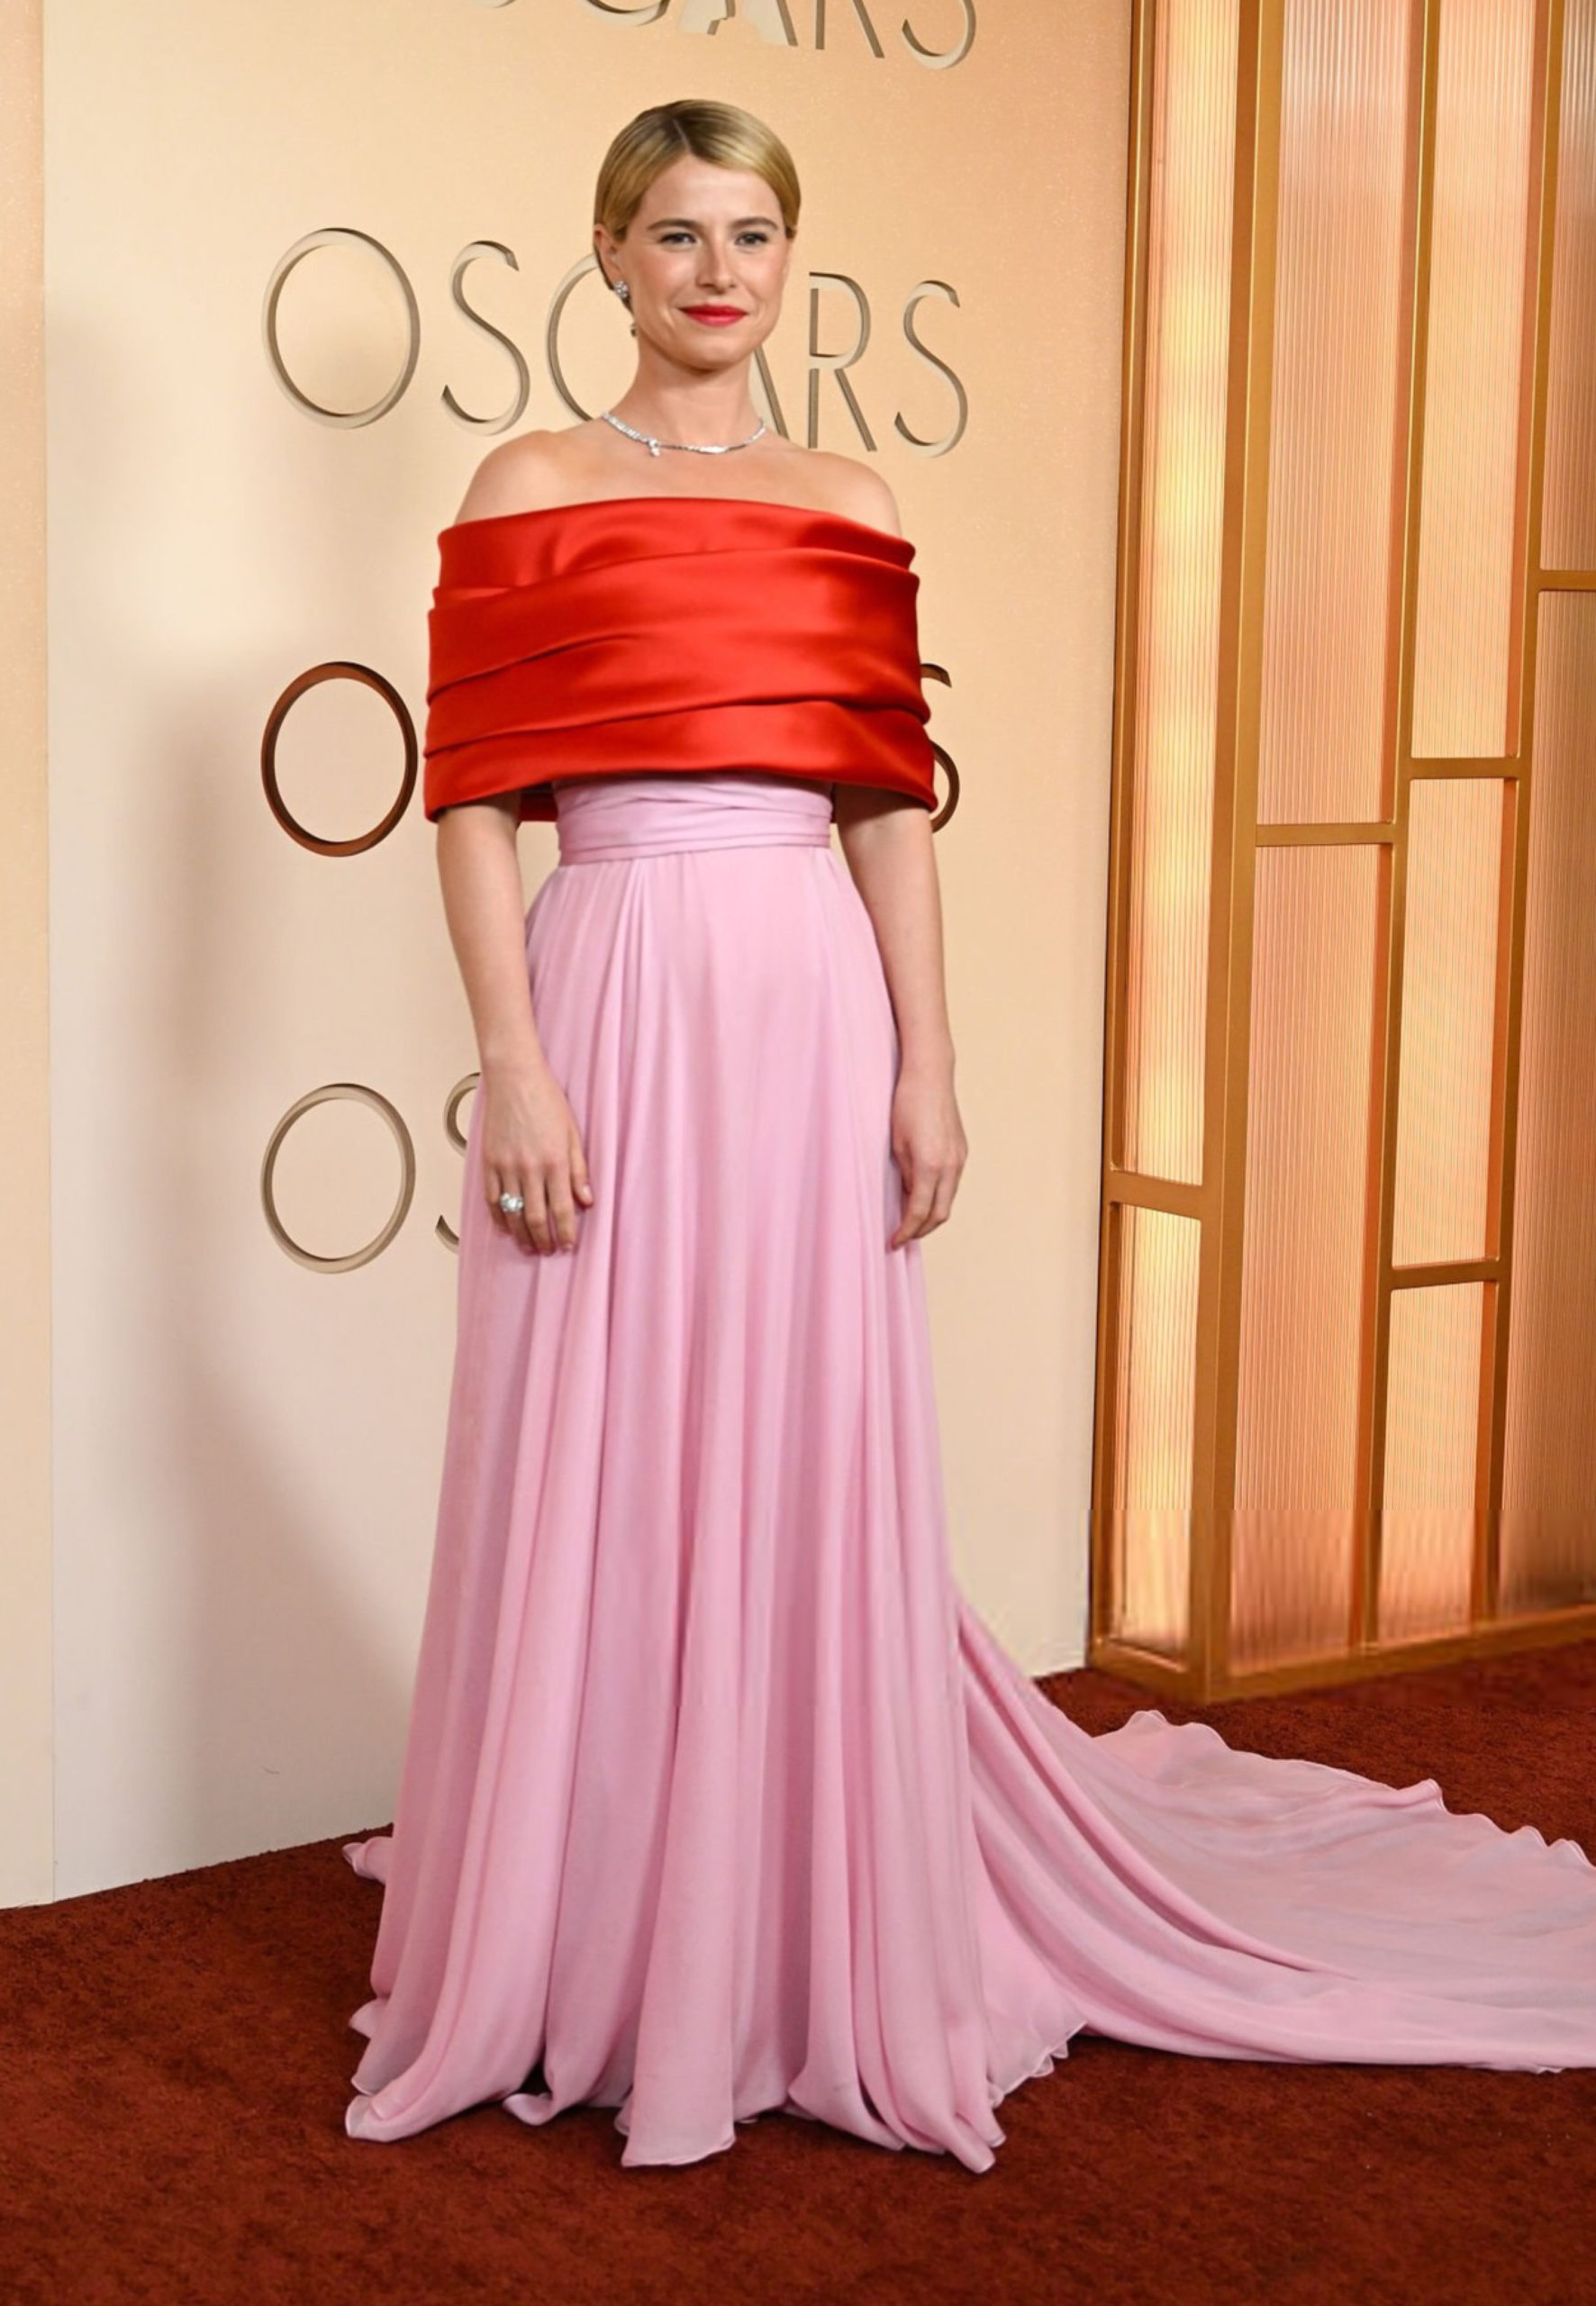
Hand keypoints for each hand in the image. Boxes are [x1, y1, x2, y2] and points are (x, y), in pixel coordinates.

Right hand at [481, 1062, 593, 1253]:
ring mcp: (506, 1166)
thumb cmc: (547, 1101)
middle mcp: (530, 1168)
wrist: (514, 1078)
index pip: (562, 1209)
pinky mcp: (489, 1162)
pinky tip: (506, 1228)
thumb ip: (579, 1170)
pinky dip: (498, 1217)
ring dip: (521, 1235)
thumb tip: (587, 1201)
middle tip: (548, 1250)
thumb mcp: (572, 1134)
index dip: (565, 1232)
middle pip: (535, 1217)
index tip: (568, 1245)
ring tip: (529, 1246)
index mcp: (555, 1162)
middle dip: (543, 1239)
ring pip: (512, 1213)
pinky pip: (492, 1199)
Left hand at [887, 1057, 966, 1249]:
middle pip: (940, 1214)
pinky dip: (938, 1197)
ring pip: (948, 1200)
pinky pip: (951, 1184)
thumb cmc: (906, 1105)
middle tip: (902, 1237)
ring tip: (911, 1221)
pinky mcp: (961, 1151)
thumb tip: (909, 1196)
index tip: (893, 1242)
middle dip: (921, 1230)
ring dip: (930, 1215)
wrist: (930, 1075)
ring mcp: (959, 1159)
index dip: (906, 1232)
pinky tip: (923, 1195)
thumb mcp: (896, 1144)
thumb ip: (905, 1174)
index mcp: (930, 1166)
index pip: (919, 1212)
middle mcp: (950, 1166)